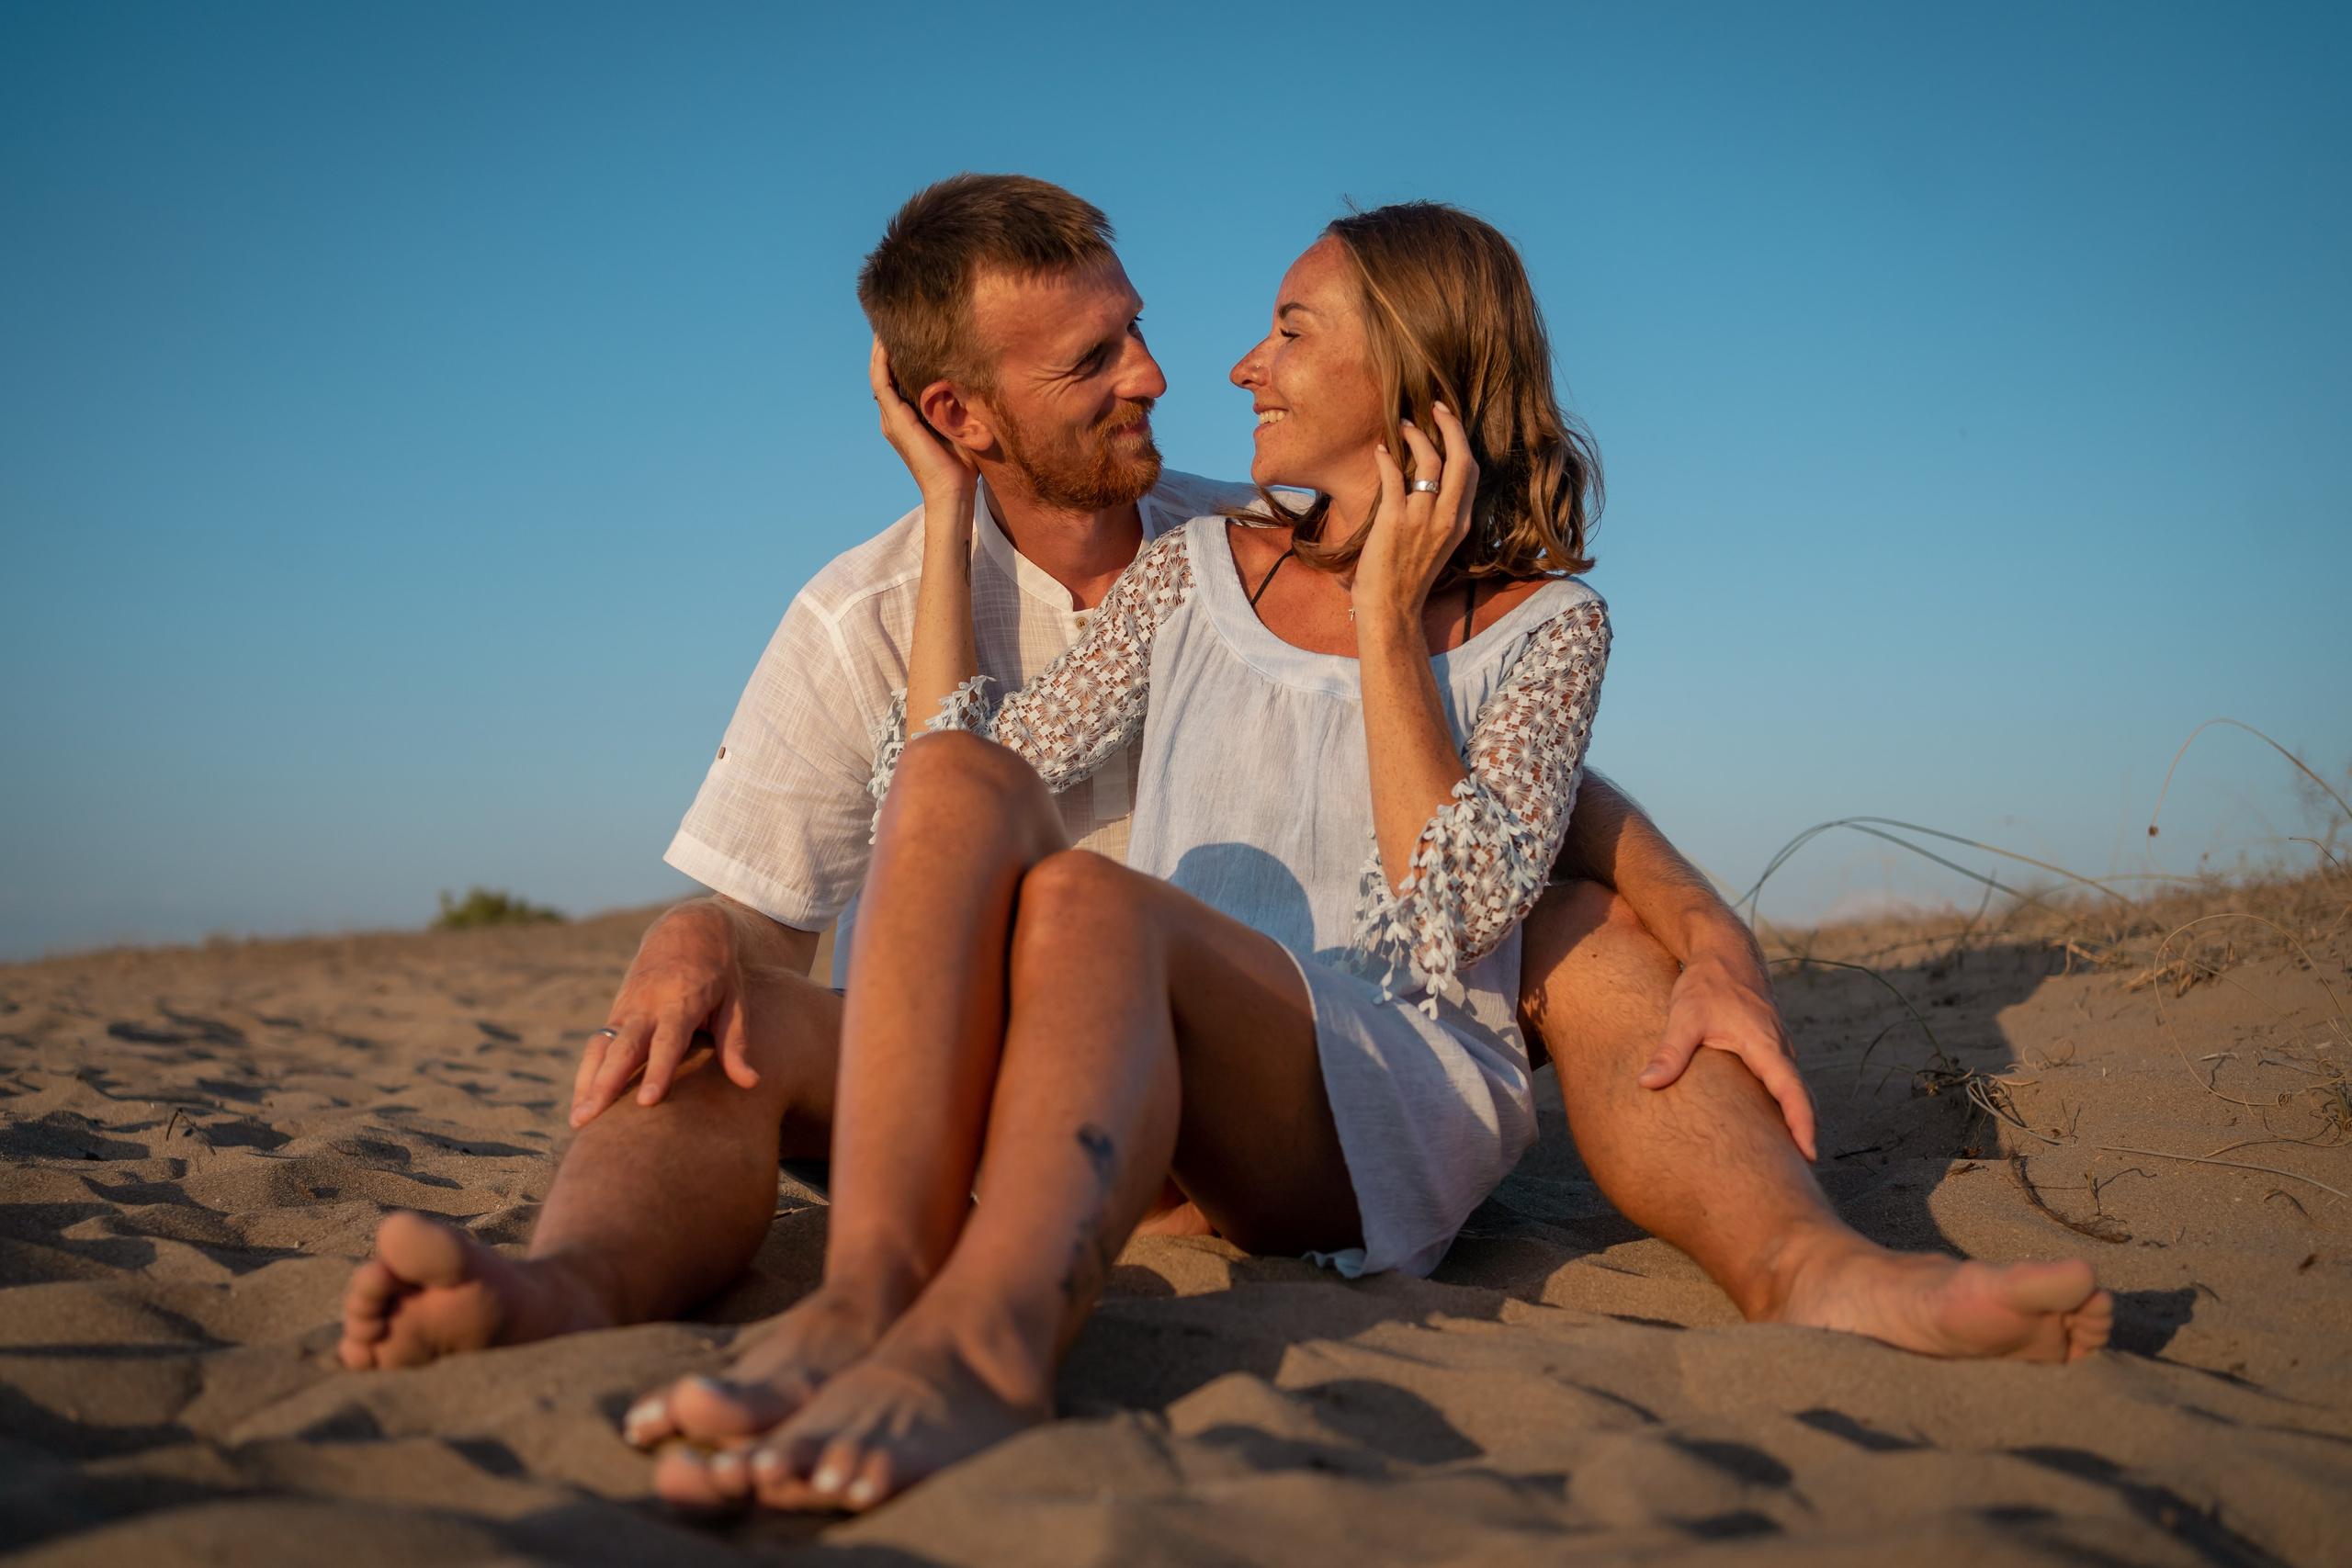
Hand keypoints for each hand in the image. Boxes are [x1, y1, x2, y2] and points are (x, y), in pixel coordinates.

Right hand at [570, 900, 757, 1126]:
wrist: (687, 929)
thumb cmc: (719, 972)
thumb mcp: (735, 1000)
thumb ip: (736, 1044)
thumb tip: (751, 1084)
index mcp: (681, 1002)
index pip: (667, 1042)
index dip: (657, 1072)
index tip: (646, 1103)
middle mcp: (648, 1006)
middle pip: (623, 1049)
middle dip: (606, 1086)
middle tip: (590, 1121)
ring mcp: (627, 1009)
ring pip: (601, 1048)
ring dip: (587, 1084)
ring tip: (578, 1122)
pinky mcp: (616, 1013)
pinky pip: (596, 1046)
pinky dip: (586, 1074)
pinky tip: (582, 1105)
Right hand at [868, 337, 976, 525]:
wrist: (953, 491)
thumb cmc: (964, 465)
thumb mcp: (963, 424)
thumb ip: (961, 403)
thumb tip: (978, 378)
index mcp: (908, 418)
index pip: (898, 378)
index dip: (900, 354)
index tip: (912, 330)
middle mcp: (895, 417)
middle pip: (884, 371)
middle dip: (888, 345)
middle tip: (895, 317)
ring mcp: (892, 418)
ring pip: (879, 373)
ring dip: (881, 347)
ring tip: (887, 321)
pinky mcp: (895, 419)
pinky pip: (882, 382)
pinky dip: (882, 360)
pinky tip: (888, 340)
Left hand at [1357, 403, 1477, 623]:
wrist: (1391, 608)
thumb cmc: (1409, 578)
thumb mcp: (1438, 545)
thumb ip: (1441, 515)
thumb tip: (1428, 482)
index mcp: (1461, 523)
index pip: (1471, 470)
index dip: (1461, 439)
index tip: (1448, 420)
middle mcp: (1448, 518)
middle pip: (1460, 458)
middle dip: (1449, 425)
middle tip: (1435, 406)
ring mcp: (1422, 519)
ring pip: (1429, 461)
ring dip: (1415, 436)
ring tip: (1402, 424)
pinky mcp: (1394, 521)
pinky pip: (1393, 476)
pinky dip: (1386, 458)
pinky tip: (1379, 450)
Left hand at [1640, 945, 1818, 1159]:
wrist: (1725, 953)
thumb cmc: (1706, 983)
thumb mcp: (1684, 1015)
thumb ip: (1669, 1051)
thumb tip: (1646, 1083)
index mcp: (1765, 1044)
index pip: (1792, 1090)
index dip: (1802, 1123)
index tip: (1809, 1155)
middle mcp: (1779, 1049)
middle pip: (1800, 1098)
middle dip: (1803, 1134)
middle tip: (1800, 1174)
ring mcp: (1778, 1049)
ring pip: (1792, 1091)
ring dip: (1794, 1121)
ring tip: (1787, 1162)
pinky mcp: (1770, 1048)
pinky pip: (1782, 1083)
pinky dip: (1783, 1105)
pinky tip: (1769, 1129)